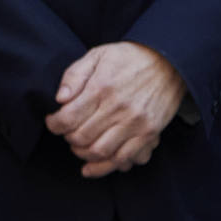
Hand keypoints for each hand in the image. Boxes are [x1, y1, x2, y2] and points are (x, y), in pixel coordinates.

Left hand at [45, 42, 184, 177]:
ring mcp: (135, 123)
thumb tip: (60, 98)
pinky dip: (109, 165)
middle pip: (83, 138)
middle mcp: (118, 108)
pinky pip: (127, 158)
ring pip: (102, 153)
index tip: (52, 122)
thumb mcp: (97, 55)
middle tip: (67, 134)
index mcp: (101, 88)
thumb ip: (74, 76)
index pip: (69, 117)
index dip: (55, 124)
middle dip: (69, 139)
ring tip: (80, 147)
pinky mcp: (149, 134)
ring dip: (85, 155)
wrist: (168, 62)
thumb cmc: (127, 58)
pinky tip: (98, 162)